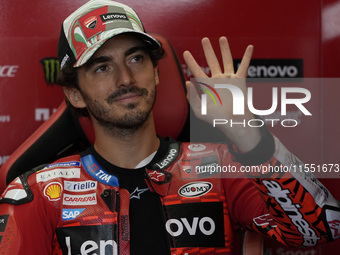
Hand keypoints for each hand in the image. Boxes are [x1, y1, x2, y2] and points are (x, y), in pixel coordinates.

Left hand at [183, 36, 260, 151]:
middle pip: (211, 61)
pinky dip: (247, 56)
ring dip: (224, 49)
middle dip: (208, 50)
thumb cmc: (215, 118)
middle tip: (204, 39)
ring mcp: (228, 79)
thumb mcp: (199, 109)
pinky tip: (250, 47)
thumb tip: (188, 81)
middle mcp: (217, 80)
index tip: (186, 52)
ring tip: (222, 38)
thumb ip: (192, 96)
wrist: (232, 120)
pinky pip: (244, 65)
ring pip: (226, 60)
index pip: (196, 70)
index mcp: (206, 86)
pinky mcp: (239, 80)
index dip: (191, 61)